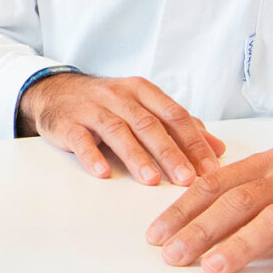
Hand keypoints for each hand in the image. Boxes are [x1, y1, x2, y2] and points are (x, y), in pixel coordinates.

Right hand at [18, 72, 225, 185]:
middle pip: (149, 124)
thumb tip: (218, 148)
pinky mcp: (68, 123)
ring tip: (151, 180)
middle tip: (187, 180)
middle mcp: (119, 96)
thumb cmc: (107, 104)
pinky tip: (103, 172)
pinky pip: (81, 139)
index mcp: (142, 91)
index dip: (194, 142)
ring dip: (136, 156)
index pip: (174, 115)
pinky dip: (92, 155)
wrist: (54, 92)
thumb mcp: (143, 107)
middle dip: (170, 153)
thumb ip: (179, 126)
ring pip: (118, 131)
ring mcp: (92, 109)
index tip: (210, 169)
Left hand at [147, 147, 272, 272]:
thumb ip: (250, 189)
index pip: (216, 185)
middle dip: (200, 229)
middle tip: (172, 256)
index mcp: (270, 164)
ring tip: (213, 268)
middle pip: (238, 201)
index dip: (183, 209)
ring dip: (241, 243)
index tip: (155, 235)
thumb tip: (200, 215)